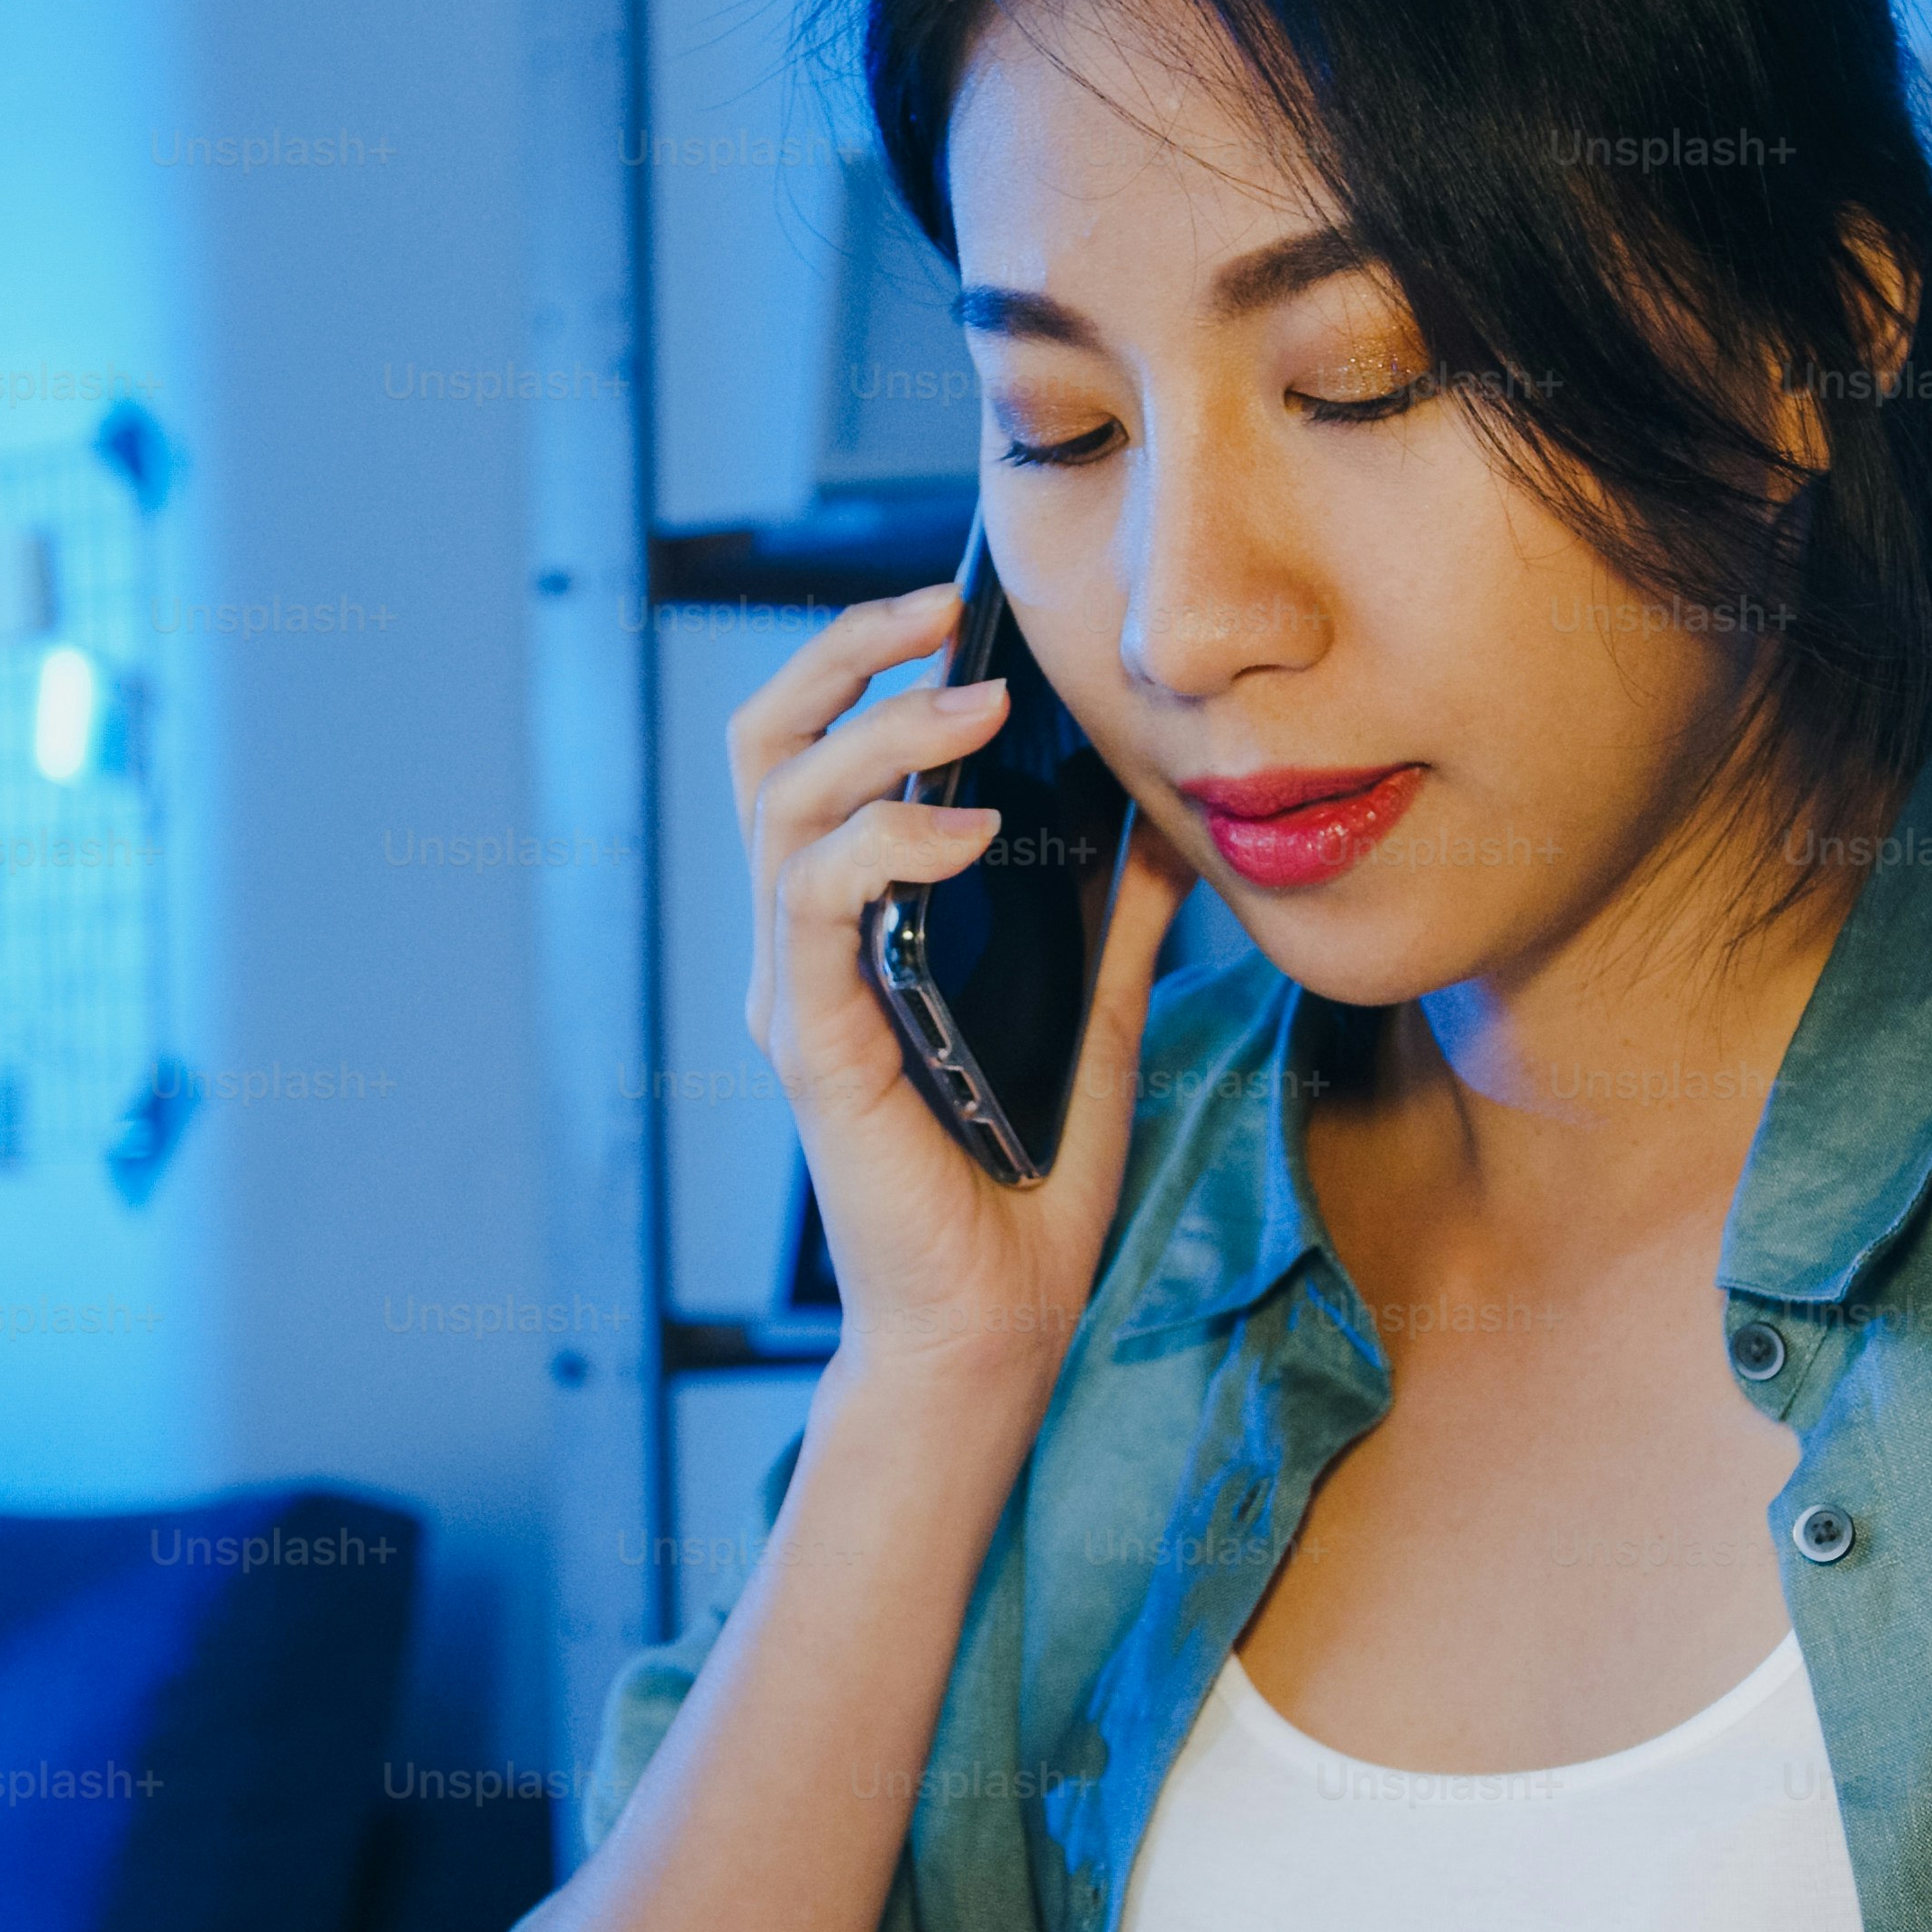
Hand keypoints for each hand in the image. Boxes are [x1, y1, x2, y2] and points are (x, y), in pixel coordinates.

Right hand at [727, 579, 1191, 1393]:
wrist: (995, 1324)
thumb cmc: (1028, 1182)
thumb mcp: (1099, 1012)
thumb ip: (1117, 915)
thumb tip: (1166, 809)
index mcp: (848, 927)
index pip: (816, 750)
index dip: (866, 662)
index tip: (958, 608)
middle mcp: (798, 946)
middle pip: (765, 748)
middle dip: (843, 656)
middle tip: (940, 608)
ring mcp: (793, 993)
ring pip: (780, 808)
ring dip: (877, 736)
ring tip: (976, 709)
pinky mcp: (809, 1047)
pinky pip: (811, 908)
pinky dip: (881, 848)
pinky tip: (966, 833)